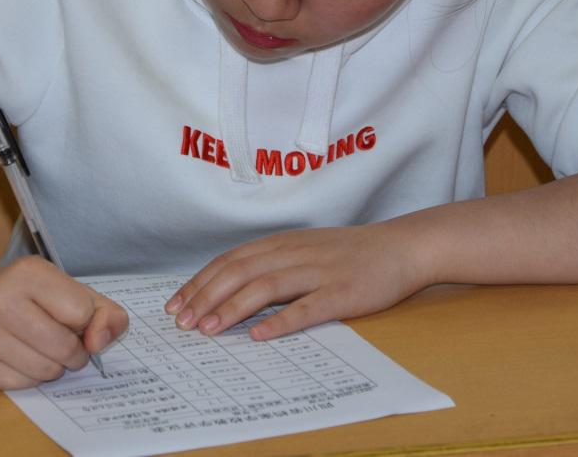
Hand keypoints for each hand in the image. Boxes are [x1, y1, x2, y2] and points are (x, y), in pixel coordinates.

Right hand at [0, 255, 128, 389]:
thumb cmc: (32, 297)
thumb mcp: (72, 290)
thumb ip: (105, 313)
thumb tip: (100, 342)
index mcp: (28, 273)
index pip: (81, 312)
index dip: (85, 320)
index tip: (73, 316)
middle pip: (65, 347)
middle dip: (75, 351)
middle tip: (65, 341)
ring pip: (47, 371)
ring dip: (56, 366)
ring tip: (43, 348)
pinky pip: (25, 385)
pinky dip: (33, 377)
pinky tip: (22, 356)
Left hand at [163, 223, 429, 340]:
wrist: (401, 247)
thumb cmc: (349, 253)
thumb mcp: (305, 249)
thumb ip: (272, 263)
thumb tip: (228, 287)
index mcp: (282, 243)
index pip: (231, 260)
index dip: (201, 282)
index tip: (176, 305)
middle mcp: (295, 253)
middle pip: (241, 272)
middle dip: (207, 297)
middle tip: (183, 322)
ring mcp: (319, 272)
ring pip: (267, 287)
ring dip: (234, 308)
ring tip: (210, 329)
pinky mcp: (342, 292)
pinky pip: (307, 308)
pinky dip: (280, 321)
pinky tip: (260, 336)